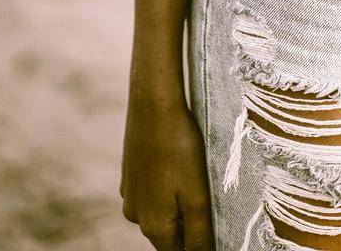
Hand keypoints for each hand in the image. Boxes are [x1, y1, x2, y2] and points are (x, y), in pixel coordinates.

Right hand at [121, 92, 215, 250]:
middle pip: (168, 236)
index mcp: (154, 227)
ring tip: (194, 180)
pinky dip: (164, 188)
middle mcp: (136, 216)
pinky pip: (149, 193)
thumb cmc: (180, 148)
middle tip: (207, 200)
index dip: (198, 247)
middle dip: (187, 227)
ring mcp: (129, 195)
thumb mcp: (197, 197)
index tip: (211, 229)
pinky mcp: (129, 175)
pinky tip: (176, 167)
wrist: (153, 104)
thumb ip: (198, 235)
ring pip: (158, 214)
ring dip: (176, 207)